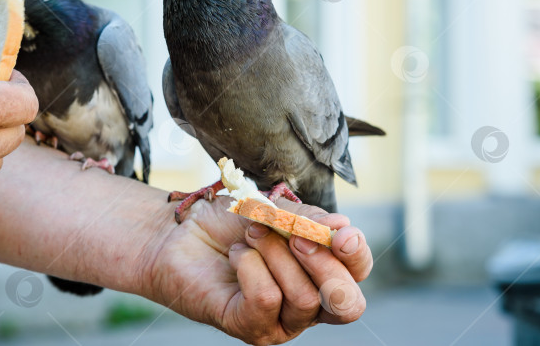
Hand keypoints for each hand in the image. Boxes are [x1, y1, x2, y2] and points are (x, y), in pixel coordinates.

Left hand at [143, 197, 371, 344]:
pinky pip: (266, 300)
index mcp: (322, 272)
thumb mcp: (277, 211)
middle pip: (347, 305)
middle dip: (324, 264)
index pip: (358, 272)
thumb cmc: (231, 222)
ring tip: (251, 235)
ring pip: (304, 297)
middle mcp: (308, 305)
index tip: (340, 232)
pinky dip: (250, 266)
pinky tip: (237, 254)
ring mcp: (281, 322)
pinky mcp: (250, 328)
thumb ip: (310, 220)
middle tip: (293, 233)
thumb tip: (343, 228)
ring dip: (275, 254)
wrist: (182, 231)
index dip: (356, 254)